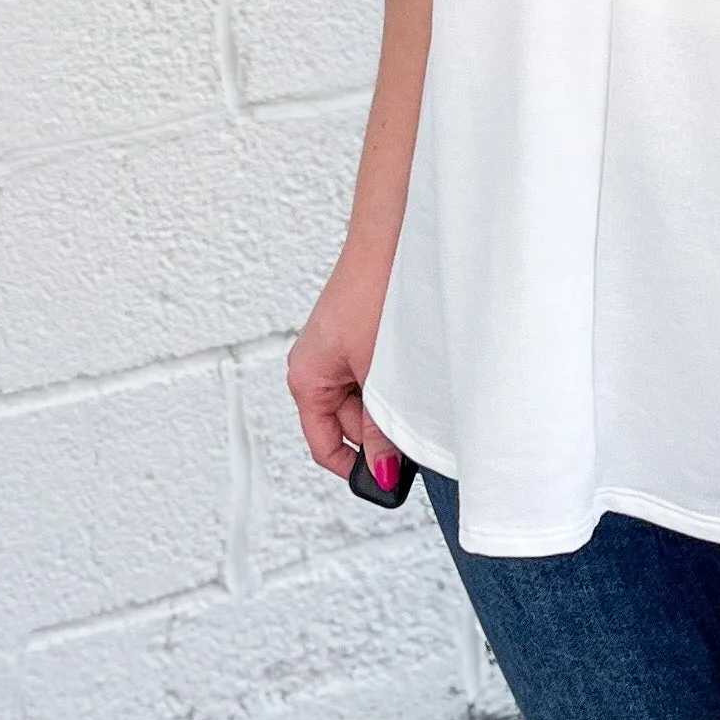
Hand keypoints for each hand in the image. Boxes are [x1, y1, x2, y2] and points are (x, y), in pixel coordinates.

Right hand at [286, 255, 404, 483]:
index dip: (356, 466)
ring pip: (366, 401)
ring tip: (413, 381)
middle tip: (413, 423)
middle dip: (380, 430)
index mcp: (306, 379)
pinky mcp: (361, 336)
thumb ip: (380, 428)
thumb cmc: (374, 294)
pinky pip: (376, 376)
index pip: (324, 444)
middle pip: (349, 425)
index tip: (387, 479)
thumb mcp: (379, 377)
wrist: (394, 240)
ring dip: (390, 403)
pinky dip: (394, 381)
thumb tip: (383, 470)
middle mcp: (316, 366)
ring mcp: (339, 351)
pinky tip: (413, 366)